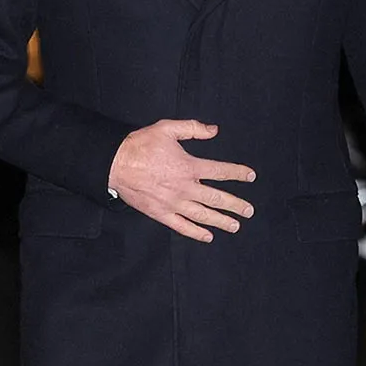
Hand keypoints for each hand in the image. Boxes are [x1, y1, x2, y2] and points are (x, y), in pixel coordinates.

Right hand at [108, 120, 255, 242]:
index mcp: (189, 166)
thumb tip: (214, 130)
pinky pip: (182, 226)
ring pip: (203, 215)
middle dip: (236, 205)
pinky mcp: (161, 213)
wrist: (114, 163)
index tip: (251, 176)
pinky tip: (208, 236)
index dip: (238, 173)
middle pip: (217, 198)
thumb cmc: (140, 145)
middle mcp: (185, 187)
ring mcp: (173, 203)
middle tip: (249, 211)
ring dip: (222, 221)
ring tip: (236, 226)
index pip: (220, 171)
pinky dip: (196, 233)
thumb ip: (193, 128)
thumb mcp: (167, 128)